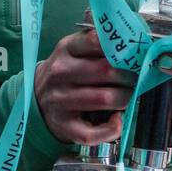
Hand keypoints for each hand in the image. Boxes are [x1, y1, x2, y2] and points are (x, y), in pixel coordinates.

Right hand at [34, 9, 137, 144]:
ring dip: (125, 98)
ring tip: (127, 96)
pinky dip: (113, 128)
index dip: (121, 47)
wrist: (36, 98)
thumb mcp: (73, 50)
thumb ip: (97, 43)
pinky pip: (95, 132)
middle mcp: (60, 73)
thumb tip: (132, 38)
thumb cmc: (65, 72)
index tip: (133, 53)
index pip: (95, 40)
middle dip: (130, 76)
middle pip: (107, 71)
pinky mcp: (65, 125)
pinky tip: (117, 120)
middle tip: (135, 78)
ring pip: (106, 98)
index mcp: (65, 50)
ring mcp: (61, 100)